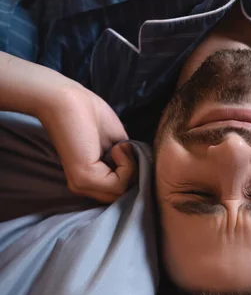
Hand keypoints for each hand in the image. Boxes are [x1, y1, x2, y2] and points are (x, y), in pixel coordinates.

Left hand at [39, 83, 135, 202]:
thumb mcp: (118, 142)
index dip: (131, 174)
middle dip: (133, 173)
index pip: (119, 191)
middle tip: (126, 149)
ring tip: (120, 147)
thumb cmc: (89, 113)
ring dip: (130, 168)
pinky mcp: (86, 178)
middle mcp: (84, 187)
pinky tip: (118, 148)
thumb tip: (141, 170)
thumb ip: (126, 161)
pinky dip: (126, 165)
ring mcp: (83, 184)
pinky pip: (119, 184)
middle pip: (122, 195)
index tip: (131, 153)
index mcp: (89, 180)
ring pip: (122, 192)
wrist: (66, 98)